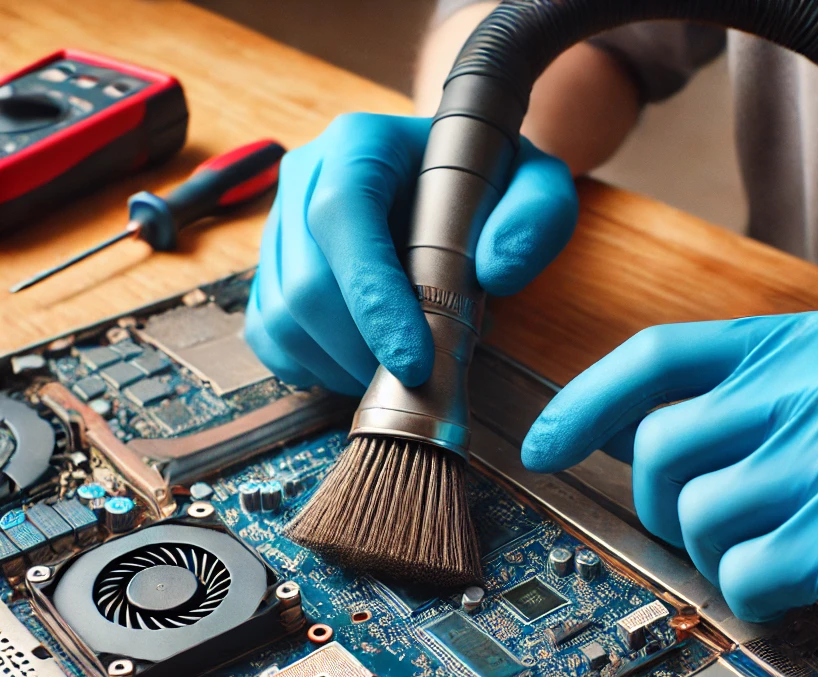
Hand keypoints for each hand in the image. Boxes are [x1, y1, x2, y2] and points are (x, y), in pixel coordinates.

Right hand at [244, 113, 576, 393]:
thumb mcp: (536, 184)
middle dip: (363, 350)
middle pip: (306, 286)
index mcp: (359, 145)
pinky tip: (360, 366)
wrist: (448, 184)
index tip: (415, 363)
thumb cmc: (488, 187)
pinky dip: (313, 368)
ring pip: (283, 319)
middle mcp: (304, 179)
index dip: (373, 302)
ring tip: (398, 368)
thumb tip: (496, 271)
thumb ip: (536, 215)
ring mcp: (277, 228)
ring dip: (341, 366)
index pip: (344, 220)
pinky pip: (269, 337)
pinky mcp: (268, 272)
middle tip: (419, 378)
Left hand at [522, 312, 817, 646]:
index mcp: (808, 344)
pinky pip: (750, 577)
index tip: (542, 440)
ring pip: (699, 519)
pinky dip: (762, 598)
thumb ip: (749, 404)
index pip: (657, 357)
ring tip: (782, 556)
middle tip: (711, 530)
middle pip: (659, 450)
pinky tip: (809, 587)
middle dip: (663, 507)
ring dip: (720, 556)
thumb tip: (635, 436)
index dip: (583, 401)